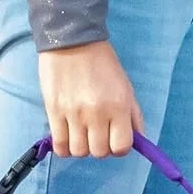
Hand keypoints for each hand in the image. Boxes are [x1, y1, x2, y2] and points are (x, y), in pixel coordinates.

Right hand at [37, 41, 144, 157]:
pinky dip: (64, 147)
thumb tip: (138, 140)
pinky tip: (66, 136)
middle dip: (99, 146)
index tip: (113, 139)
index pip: (121, 147)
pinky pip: (60, 146)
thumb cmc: (102, 64)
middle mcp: (97, 113)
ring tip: (80, 133)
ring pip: (79, 152)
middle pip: (100, 152)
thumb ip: (133, 116)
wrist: (72, 40)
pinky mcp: (54, 112)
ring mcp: (74, 114)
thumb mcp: (125, 87)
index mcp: (118, 106)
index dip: (118, 147)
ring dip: (81, 147)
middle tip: (95, 133)